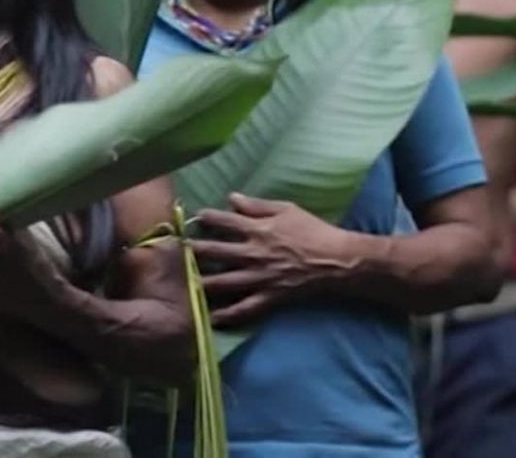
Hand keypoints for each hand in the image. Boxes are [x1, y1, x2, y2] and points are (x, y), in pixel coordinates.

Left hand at [191, 193, 348, 326]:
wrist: (337, 261)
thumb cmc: (313, 231)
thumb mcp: (287, 209)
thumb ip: (257, 205)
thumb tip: (231, 198)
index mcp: (258, 229)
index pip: (223, 221)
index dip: (206, 218)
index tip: (194, 218)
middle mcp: (253, 253)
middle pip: (215, 251)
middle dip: (194, 250)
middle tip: (178, 251)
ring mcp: (260, 277)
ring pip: (223, 281)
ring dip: (201, 281)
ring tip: (184, 282)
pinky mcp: (269, 296)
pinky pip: (245, 308)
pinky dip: (227, 315)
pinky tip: (211, 318)